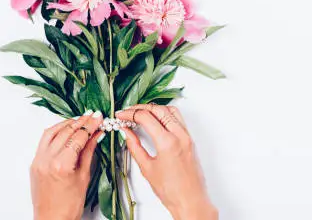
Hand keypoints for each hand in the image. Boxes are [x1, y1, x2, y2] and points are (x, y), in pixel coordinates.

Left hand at [30, 111, 103, 219]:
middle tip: (92, 116)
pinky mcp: (34, 162)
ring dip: (66, 123)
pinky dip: (55, 132)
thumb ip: (88, 152)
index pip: (78, 137)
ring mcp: (38, 160)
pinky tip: (64, 129)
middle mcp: (47, 160)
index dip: (90, 126)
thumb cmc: (69, 206)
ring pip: (52, 132)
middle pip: (65, 132)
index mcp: (61, 165)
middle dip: (80, 122)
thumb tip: (95, 135)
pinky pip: (44, 141)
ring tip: (79, 119)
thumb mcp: (84, 177)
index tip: (98, 118)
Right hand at [116, 105, 217, 219]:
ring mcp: (187, 136)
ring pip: (170, 110)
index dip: (130, 114)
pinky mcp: (190, 140)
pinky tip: (156, 120)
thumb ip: (134, 146)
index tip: (120, 115)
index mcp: (167, 142)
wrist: (190, 202)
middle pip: (158, 109)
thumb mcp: (147, 168)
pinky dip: (165, 114)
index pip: (145, 117)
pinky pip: (178, 118)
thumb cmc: (171, 191)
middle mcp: (180, 135)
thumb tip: (126, 132)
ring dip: (154, 108)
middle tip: (127, 112)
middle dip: (140, 108)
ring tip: (141, 113)